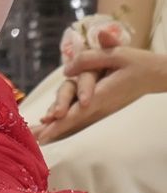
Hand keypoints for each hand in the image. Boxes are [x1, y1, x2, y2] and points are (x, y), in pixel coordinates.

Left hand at [34, 46, 166, 143]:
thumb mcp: (116, 54)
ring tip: (39, 134)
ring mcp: (102, 106)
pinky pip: (81, 112)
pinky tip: (53, 123)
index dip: (61, 121)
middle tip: (36, 137)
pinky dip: (66, 119)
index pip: (78, 109)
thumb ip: (90, 59)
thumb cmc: (136, 63)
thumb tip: (66, 70)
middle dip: (55, 128)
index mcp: (104, 92)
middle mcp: (101, 103)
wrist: (154, 74)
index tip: (46, 131)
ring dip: (58, 126)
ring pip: (76, 116)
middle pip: (74, 117)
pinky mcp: (102, 104)